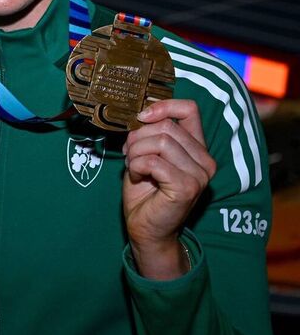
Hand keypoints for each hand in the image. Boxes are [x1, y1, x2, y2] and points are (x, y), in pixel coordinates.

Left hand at [123, 99, 216, 279]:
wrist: (145, 228)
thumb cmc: (144, 191)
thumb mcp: (145, 154)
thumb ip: (149, 133)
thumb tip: (141, 113)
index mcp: (197, 148)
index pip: (189, 109)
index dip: (163, 106)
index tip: (141, 117)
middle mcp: (205, 160)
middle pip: (166, 126)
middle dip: (137, 138)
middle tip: (129, 155)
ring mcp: (199, 174)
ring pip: (159, 141)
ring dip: (135, 153)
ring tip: (134, 167)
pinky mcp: (187, 187)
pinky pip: (153, 162)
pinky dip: (136, 166)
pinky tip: (137, 177)